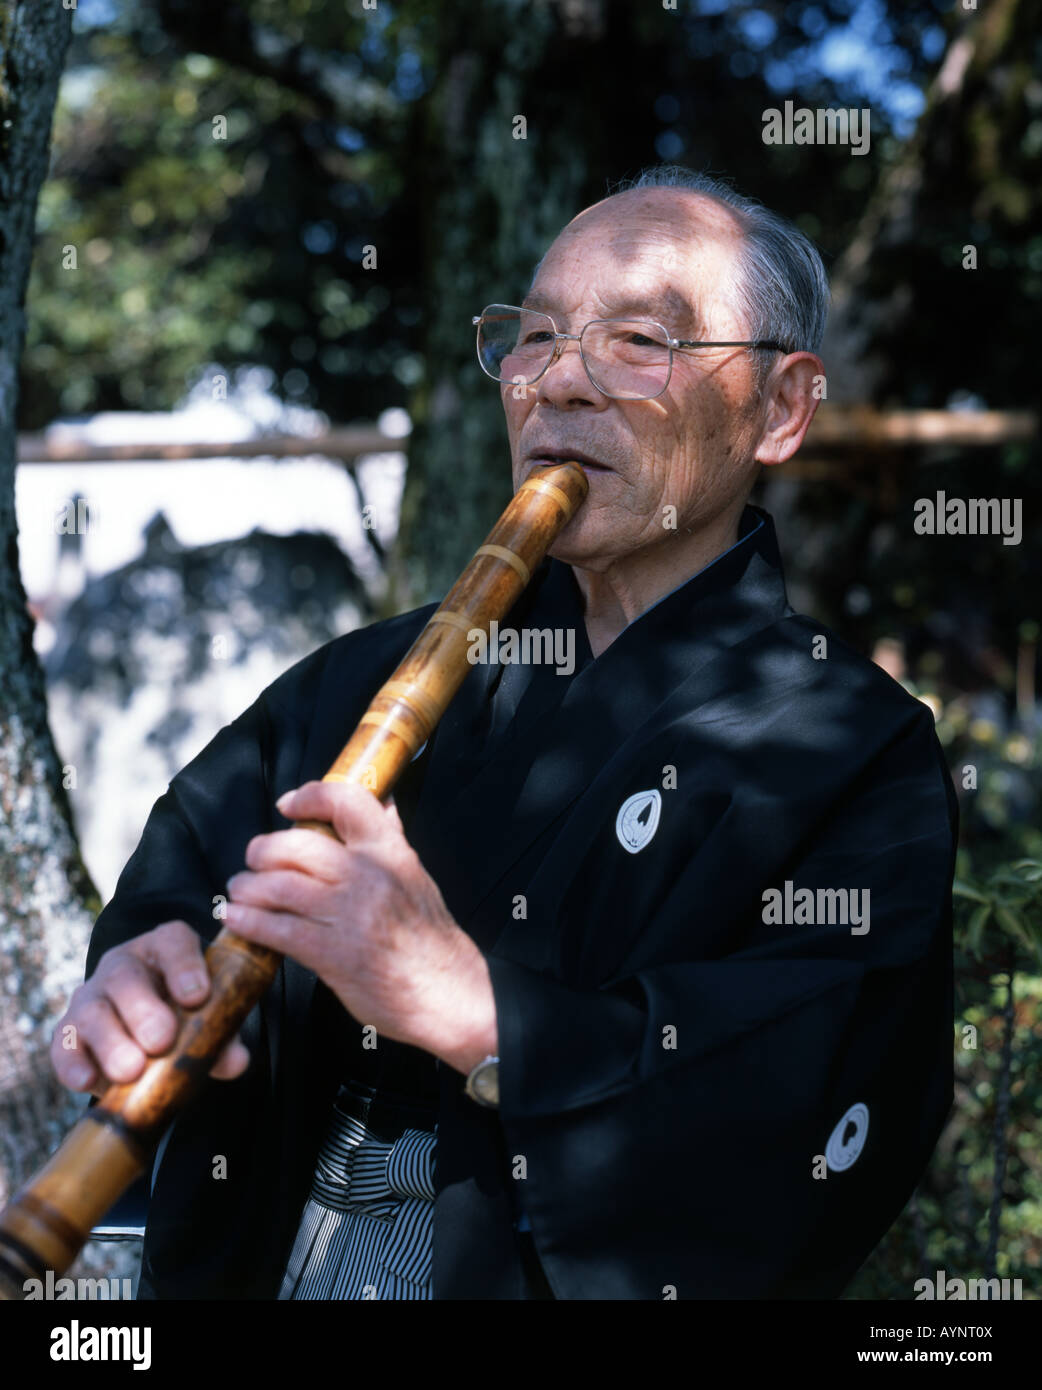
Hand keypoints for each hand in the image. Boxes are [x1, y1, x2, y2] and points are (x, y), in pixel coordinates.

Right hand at [50, 920, 250, 1096]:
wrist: (151, 1025)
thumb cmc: (189, 1012)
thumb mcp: (212, 1015)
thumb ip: (224, 1035)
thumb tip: (234, 1062)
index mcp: (165, 948)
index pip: (174, 942)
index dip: (185, 966)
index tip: (198, 997)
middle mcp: (124, 965)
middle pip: (126, 978)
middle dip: (143, 1010)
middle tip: (160, 1041)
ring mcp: (92, 995)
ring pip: (92, 1011)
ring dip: (111, 1042)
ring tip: (131, 1071)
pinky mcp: (69, 1031)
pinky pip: (63, 1044)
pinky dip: (73, 1064)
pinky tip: (89, 1082)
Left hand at [224, 781, 498, 1074]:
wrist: (447, 994)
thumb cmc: (431, 939)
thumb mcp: (417, 877)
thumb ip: (392, 840)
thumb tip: (383, 803)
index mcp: (390, 852)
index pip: (346, 802)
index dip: (309, 797)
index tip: (288, 804)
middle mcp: (367, 875)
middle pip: (296, 845)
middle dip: (263, 851)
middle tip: (254, 860)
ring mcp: (348, 914)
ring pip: (278, 885)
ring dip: (247, 887)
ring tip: (240, 891)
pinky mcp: (331, 953)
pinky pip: (276, 928)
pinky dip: (247, 921)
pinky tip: (236, 920)